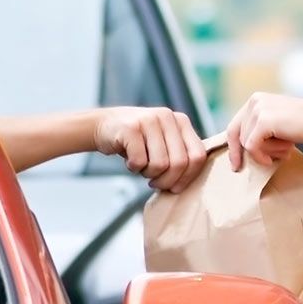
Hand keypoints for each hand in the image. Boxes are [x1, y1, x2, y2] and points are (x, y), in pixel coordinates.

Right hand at [92, 106, 207, 192]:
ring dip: (148, 174)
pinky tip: (130, 160)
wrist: (104, 125)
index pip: (198, 155)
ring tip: (141, 166)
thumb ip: (180, 154)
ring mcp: (149, 120)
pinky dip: (133, 168)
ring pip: (160, 165)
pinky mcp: (130, 128)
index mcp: (181, 121)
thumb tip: (189, 182)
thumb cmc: (138, 141)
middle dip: (167, 181)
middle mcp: (167, 117)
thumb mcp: (164, 141)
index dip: (188, 177)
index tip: (174, 186)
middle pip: (180, 163)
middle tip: (154, 181)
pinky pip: (139, 162)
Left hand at [225, 91, 302, 170]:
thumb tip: (242, 149)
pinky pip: (252, 146)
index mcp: (256, 100)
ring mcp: (257, 110)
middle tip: (269, 161)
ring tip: (286, 149)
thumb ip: (260, 130)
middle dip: (251, 153)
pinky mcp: (263, 121)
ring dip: (266, 152)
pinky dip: (264, 155)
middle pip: (237, 136)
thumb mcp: (277, 124)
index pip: (234, 126)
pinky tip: (283, 153)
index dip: (233, 148)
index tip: (236, 166)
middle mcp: (254, 101)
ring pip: (246, 143)